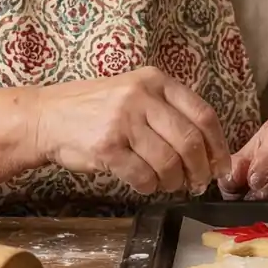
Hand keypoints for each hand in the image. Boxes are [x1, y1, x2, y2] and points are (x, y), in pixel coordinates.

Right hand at [32, 67, 231, 195]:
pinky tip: (145, 185)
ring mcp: (123, 121)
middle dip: (200, 169)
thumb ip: (168, 111)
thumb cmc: (95, 110)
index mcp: (156, 80)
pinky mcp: (107, 146)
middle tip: (198, 183)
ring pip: (169, 162)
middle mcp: (142, 97)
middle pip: (190, 141)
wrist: (46, 117)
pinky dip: (149, 187)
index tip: (221, 166)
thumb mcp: (134, 93)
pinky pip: (143, 176)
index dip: (219, 145)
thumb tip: (207, 150)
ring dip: (174, 182)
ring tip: (168, 185)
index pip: (203, 114)